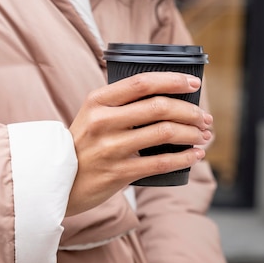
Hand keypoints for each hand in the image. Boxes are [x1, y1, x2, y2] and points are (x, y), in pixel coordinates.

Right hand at [67, 72, 212, 215]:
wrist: (58, 182)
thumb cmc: (86, 144)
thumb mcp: (94, 115)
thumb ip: (124, 104)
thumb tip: (173, 98)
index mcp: (98, 101)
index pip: (142, 82)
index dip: (173, 80)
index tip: (195, 84)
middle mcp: (103, 121)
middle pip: (159, 107)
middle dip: (190, 111)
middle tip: (205, 117)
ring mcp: (110, 148)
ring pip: (164, 133)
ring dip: (192, 133)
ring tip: (204, 135)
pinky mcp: (118, 173)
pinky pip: (161, 162)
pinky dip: (185, 157)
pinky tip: (196, 155)